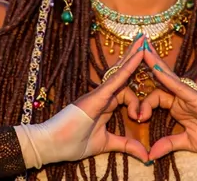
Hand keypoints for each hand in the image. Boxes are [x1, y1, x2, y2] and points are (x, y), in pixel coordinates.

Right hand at [16, 35, 149, 166]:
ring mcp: (99, 93)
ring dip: (134, 56)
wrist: (50, 145)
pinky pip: (115, 79)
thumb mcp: (105, 144)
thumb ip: (126, 145)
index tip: (141, 118)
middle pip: (122, 72)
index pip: (126, 92)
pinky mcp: (96, 96)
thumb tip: (145, 155)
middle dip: (134, 56)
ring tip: (144, 41)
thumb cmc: (71, 143)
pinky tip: (138, 56)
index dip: (138, 102)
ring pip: (120, 72)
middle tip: (145, 40)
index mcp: (104, 104)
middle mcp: (102, 94)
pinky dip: (128, 67)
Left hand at [140, 41, 196, 160]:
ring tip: (140, 48)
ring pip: (167, 77)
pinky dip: (166, 77)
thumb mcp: (189, 144)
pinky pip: (179, 86)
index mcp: (179, 107)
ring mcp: (191, 96)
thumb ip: (170, 144)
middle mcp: (183, 98)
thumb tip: (150, 154)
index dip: (143, 104)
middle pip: (159, 79)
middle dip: (146, 65)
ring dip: (153, 62)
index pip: (156, 97)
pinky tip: (154, 67)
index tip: (136, 118)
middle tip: (131, 50)